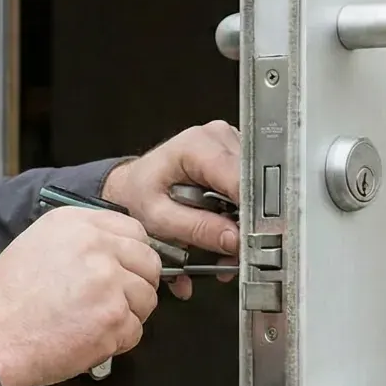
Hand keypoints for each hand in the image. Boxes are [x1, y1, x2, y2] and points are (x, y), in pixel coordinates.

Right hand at [0, 207, 161, 385]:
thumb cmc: (5, 301)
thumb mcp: (35, 246)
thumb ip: (79, 241)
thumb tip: (114, 251)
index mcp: (76, 223)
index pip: (134, 230)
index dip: (133, 255)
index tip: (124, 270)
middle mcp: (96, 246)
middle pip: (148, 262)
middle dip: (137, 285)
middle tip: (115, 302)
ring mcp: (109, 282)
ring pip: (147, 299)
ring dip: (128, 315)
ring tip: (94, 323)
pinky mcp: (114, 317)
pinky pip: (135, 330)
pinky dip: (117, 341)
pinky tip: (88, 339)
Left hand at [100, 121, 242, 300]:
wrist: (131, 186)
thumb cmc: (138, 195)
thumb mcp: (159, 218)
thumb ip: (198, 228)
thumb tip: (235, 239)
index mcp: (197, 146)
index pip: (240, 179)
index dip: (249, 213)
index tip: (247, 241)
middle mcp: (217, 137)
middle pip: (251, 183)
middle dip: (245, 221)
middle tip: (232, 248)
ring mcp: (228, 142)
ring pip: (255, 187)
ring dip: (242, 217)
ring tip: (222, 236)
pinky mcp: (235, 154)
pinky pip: (250, 186)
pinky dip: (240, 209)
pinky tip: (223, 219)